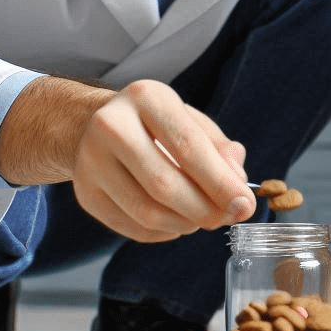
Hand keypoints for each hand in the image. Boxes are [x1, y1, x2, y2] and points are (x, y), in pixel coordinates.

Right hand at [0, 76, 255, 241]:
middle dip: (205, 209)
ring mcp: (91, 162)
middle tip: (227, 217)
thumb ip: (220, 149)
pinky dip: (165, 232)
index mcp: (146, 98)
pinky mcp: (85, 194)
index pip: (188, 146)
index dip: (220, 182)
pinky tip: (178, 221)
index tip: (244, 205)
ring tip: (204, 218)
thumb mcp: (191, 120)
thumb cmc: (155, 124)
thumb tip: (238, 182)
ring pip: (147, 212)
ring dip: (186, 224)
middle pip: (164, 184)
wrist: (92, 125)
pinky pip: (133, 228)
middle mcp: (111, 126)